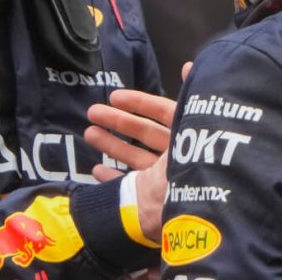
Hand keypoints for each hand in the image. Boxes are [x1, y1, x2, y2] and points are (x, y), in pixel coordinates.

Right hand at [85, 64, 190, 239]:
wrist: (192, 216)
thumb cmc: (193, 165)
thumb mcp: (194, 124)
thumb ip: (189, 96)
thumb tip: (189, 65)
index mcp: (189, 137)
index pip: (163, 113)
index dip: (138, 102)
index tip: (115, 95)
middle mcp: (177, 157)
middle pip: (144, 134)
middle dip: (117, 122)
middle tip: (92, 112)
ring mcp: (165, 180)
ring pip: (135, 157)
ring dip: (110, 145)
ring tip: (88, 134)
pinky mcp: (154, 202)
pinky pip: (130, 188)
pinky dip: (113, 179)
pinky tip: (96, 172)